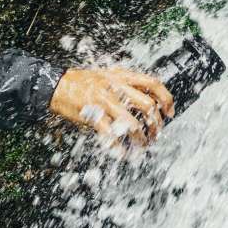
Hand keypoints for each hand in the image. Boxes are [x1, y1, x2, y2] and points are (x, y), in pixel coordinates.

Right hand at [48, 65, 173, 148]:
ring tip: (141, 146)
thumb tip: (147, 97)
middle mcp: (115, 87)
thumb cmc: (83, 81)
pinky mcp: (92, 115)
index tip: (170, 113)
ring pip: (132, 123)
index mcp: (122, 76)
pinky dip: (118, 147)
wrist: (57, 85)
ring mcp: (104, 101)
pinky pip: (110, 135)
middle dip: (156, 124)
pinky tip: (122, 152)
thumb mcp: (108, 74)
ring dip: (140, 138)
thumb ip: (126, 83)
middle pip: (147, 106)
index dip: (166, 99)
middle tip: (156, 134)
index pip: (153, 83)